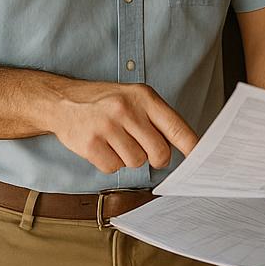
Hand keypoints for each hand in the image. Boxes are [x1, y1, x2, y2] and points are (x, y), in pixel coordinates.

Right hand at [48, 80, 199, 174]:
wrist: (62, 101)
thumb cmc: (104, 102)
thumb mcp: (133, 97)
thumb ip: (157, 118)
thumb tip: (185, 147)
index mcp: (143, 96)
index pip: (177, 128)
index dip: (192, 148)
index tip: (201, 162)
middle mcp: (126, 109)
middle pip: (159, 153)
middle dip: (155, 158)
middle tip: (143, 149)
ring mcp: (107, 126)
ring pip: (136, 163)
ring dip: (128, 158)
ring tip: (115, 140)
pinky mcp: (90, 144)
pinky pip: (113, 169)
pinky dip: (109, 163)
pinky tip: (102, 146)